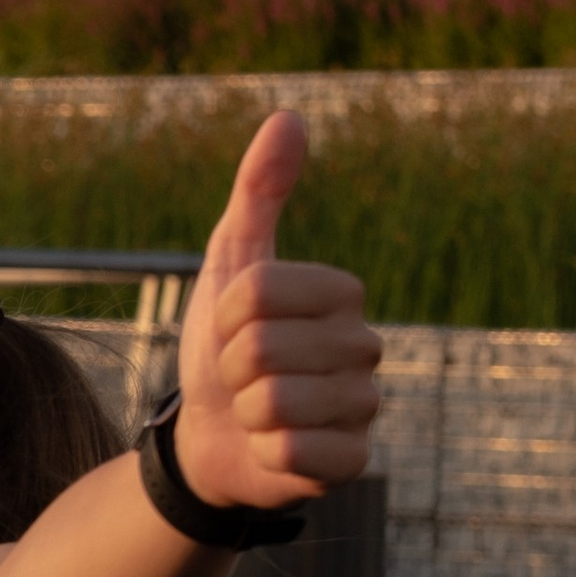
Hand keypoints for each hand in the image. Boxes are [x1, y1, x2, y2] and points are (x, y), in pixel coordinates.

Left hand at [171, 112, 380, 511]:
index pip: (258, 292)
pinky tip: (273, 449)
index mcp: (342, 294)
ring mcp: (364, 408)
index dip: (225, 314)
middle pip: (263, 348)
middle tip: (242, 377)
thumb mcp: (231, 262)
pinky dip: (265, 453)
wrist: (210, 434)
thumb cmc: (223, 344)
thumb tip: (290, 115)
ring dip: (245, 412)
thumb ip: (259, 192)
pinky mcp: (352, 461)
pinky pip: (294, 452)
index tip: (232, 328)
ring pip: (275, 402)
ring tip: (256, 411)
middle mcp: (365, 348)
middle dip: (231, 367)